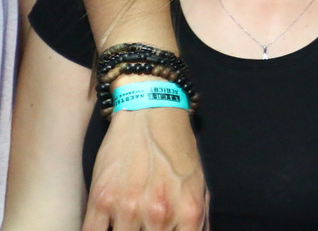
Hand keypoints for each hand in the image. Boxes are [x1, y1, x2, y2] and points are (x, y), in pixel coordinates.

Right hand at [83, 108, 208, 230]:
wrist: (152, 113)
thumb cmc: (178, 149)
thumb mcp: (199, 185)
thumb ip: (198, 221)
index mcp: (188, 212)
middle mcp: (159, 214)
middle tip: (142, 226)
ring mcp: (128, 208)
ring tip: (128, 224)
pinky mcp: (101, 200)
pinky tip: (106, 227)